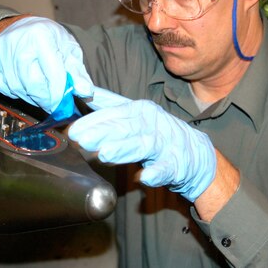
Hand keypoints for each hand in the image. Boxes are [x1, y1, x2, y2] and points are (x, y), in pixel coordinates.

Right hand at [0, 16, 93, 113]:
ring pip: (16, 89)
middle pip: (32, 84)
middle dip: (45, 98)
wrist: (19, 27)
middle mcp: (16, 41)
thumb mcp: (67, 48)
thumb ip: (77, 71)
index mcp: (40, 35)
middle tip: (52, 103)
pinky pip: (2, 88)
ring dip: (30, 96)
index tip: (63, 105)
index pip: (52, 73)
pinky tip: (22, 83)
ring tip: (39, 89)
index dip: (59, 94)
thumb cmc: (47, 38)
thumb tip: (85, 92)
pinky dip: (14, 91)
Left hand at [68, 98, 216, 201]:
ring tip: (105, 155)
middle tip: (82, 141)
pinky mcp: (176, 165)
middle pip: (124, 127)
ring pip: (142, 146)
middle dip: (102, 134)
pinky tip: (144, 177)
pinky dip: (156, 173)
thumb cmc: (156, 132)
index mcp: (139, 110)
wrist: (194, 152)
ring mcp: (164, 144)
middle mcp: (151, 123)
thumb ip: (107, 104)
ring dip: (124, 150)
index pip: (113, 112)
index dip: (92, 121)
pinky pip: (165, 169)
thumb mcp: (133, 113)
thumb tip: (80, 90)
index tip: (73, 130)